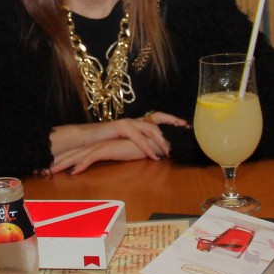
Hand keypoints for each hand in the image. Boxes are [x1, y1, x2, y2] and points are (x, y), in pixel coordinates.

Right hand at [50, 113, 188, 161]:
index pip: (159, 118)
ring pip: (150, 128)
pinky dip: (147, 147)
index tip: (186, 124)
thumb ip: (142, 145)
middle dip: (173, 122)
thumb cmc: (106, 142)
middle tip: (186, 129)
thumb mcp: (128, 144)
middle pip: (158, 117)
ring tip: (170, 150)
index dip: (173, 119)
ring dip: (161, 140)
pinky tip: (153, 156)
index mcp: (138, 123)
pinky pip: (137, 137)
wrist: (86, 139)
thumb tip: (159, 152)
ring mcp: (129, 122)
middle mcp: (135, 120)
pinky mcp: (121, 127)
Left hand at [51, 138, 150, 174]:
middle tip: (40, 171)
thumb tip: (95, 165)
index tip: (48, 168)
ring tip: (48, 172)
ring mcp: (100, 146)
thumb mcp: (116, 155)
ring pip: (77, 156)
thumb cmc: (136, 148)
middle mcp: (95, 145)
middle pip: (71, 154)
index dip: (60, 161)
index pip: (74, 154)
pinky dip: (81, 165)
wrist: (150, 142)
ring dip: (62, 165)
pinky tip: (72, 172)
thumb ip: (106, 158)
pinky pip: (91, 158)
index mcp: (96, 146)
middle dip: (55, 163)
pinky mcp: (107, 149)